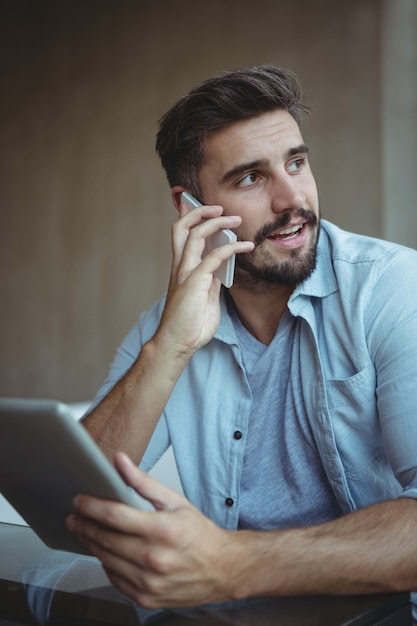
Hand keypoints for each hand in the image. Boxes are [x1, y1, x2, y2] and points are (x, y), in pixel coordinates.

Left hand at [66, 453, 239, 608]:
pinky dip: (106, 563)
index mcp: (162, 530)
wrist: (222, 569)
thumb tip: (120, 462)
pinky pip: (114, 578)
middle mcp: (154, 559)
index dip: (91, 506)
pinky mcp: (146, 598)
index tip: (78, 500)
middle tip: (74, 515)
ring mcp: (149, 582)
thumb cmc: (199, 534)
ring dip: (91, 544)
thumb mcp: (175, 501)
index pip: (114, 516)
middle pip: (105, 539)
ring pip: (106, 560)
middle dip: (84, 525)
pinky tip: (106, 551)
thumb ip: (143, 482)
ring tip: (85, 530)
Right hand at [154, 202, 252, 358]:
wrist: (178, 344)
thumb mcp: (204, 296)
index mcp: (180, 269)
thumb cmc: (190, 324)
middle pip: (181, 227)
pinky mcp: (194, 282)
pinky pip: (214, 257)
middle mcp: (179, 266)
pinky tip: (246, 246)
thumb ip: (210, 279)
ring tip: (236, 219)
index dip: (188, 216)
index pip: (181, 234)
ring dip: (217, 223)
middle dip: (198, 211)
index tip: (201, 204)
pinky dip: (231, 247)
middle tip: (218, 207)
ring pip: (195, 235)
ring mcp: (185, 273)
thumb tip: (223, 267)